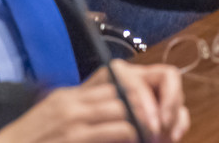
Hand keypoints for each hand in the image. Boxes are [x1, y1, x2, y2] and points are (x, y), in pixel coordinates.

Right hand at [0, 61, 188, 142]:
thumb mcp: (53, 125)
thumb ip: (81, 119)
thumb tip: (113, 123)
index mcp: (68, 97)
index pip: (113, 81)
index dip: (138, 93)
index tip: (153, 109)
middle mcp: (71, 101)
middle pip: (123, 88)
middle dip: (148, 104)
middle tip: (165, 123)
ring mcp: (72, 118)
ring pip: (124, 106)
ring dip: (146, 121)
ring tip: (159, 134)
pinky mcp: (74, 136)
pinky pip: (117, 128)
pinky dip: (134, 134)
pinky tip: (141, 139)